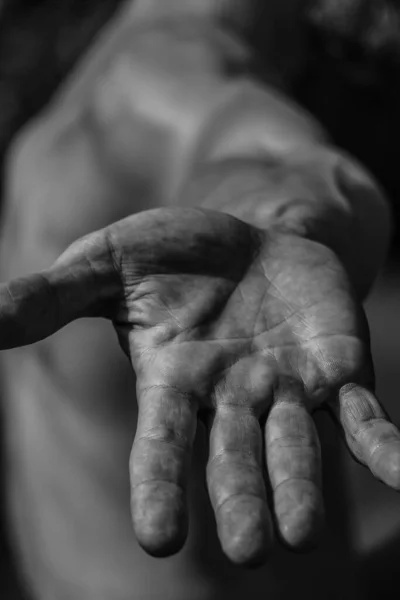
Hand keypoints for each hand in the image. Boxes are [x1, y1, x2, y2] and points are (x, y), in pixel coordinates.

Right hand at [1, 207, 398, 565]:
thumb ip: (51, 297)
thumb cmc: (174, 255)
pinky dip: (386, 449)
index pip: (162, 445)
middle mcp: (232, 398)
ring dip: (301, 489)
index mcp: (174, 382)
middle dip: (242, 500)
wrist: (249, 236)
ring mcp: (289, 390)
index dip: (160, 486)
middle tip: (252, 549)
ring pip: (297, 451)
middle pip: (235, 458)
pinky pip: (364, 420)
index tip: (159, 537)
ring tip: (302, 535)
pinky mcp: (337, 373)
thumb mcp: (107, 263)